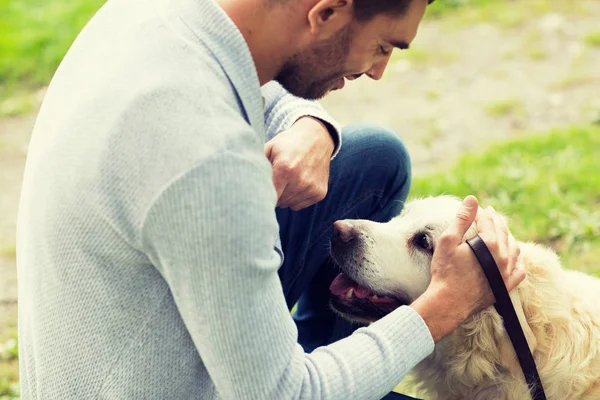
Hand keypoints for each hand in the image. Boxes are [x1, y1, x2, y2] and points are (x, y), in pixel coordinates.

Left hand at [264, 117, 334, 210]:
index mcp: (285, 168)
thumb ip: (257, 164)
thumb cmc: (289, 143)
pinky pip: (299, 205)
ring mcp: (312, 188)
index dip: (262, 193)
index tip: (259, 188)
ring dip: (284, 196)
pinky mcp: (320, 193)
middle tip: (274, 181)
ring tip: (286, 180)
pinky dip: (295, 198)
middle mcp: (300, 181)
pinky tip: (297, 183)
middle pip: (278, 201)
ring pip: (288, 204)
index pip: (268, 195)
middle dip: (273, 194)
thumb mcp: (270, 148)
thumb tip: (243, 181)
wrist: (317, 138)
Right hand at [410, 195, 525, 341]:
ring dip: (508, 236)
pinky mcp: (506, 286)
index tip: (477, 208)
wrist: (448, 302)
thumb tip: (472, 199)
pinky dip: (518, 260)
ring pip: (514, 249)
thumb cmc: (445, 271)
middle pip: (503, 232)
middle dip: (496, 221)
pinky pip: (519, 270)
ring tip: (501, 231)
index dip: (482, 213)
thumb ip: (462, 219)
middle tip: (490, 214)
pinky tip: (513, 256)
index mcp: (490, 244)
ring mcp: (507, 272)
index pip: (489, 221)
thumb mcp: (448, 241)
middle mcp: (503, 257)